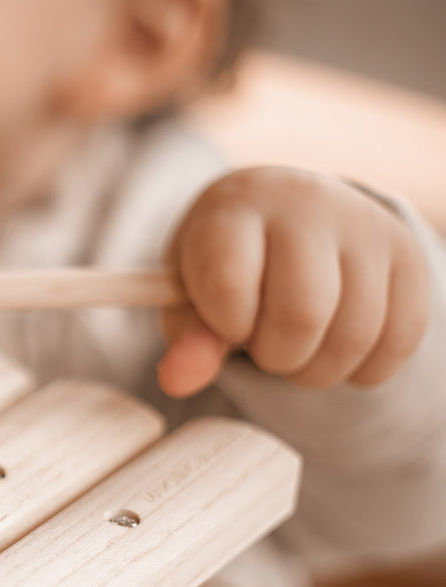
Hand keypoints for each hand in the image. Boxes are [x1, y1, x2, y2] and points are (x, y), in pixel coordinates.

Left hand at [158, 167, 430, 397]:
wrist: (283, 215)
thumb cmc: (227, 264)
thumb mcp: (191, 294)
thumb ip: (187, 337)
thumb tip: (178, 381)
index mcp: (237, 208)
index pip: (229, 286)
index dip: (226, 326)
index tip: (227, 322)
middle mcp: (306, 205)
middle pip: (301, 317)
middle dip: (277, 357)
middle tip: (265, 346)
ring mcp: (365, 227)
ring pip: (354, 335)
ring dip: (318, 370)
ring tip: (296, 350)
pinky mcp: (408, 256)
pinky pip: (399, 339)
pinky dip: (364, 368)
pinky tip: (335, 350)